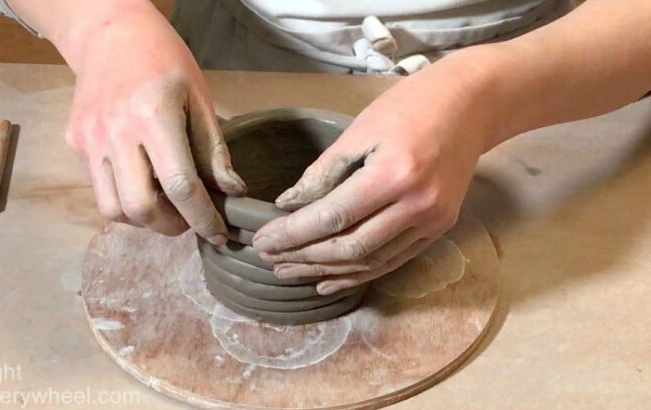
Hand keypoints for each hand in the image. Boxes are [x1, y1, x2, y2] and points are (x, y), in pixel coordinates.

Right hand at [63, 6, 244, 242]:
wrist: (109, 34)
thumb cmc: (164, 61)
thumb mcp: (199, 98)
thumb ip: (213, 150)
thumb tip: (230, 192)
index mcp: (153, 116)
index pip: (180, 186)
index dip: (202, 218)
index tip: (217, 233)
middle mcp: (115, 133)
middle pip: (140, 208)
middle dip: (171, 226)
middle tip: (188, 218)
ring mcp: (89, 140)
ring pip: (113, 209)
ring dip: (143, 219)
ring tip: (164, 203)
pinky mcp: (75, 144)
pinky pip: (99, 189)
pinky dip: (124, 199)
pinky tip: (141, 182)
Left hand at [253, 51, 497, 294]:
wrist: (472, 105)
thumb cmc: (410, 106)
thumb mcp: (360, 130)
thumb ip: (323, 172)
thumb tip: (288, 206)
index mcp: (394, 174)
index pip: (331, 217)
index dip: (292, 234)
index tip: (262, 241)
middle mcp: (417, 204)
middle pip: (349, 247)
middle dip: (303, 257)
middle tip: (269, 259)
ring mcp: (433, 221)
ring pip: (371, 261)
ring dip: (326, 271)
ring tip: (290, 271)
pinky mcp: (439, 228)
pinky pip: (393, 260)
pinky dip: (359, 272)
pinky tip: (329, 279)